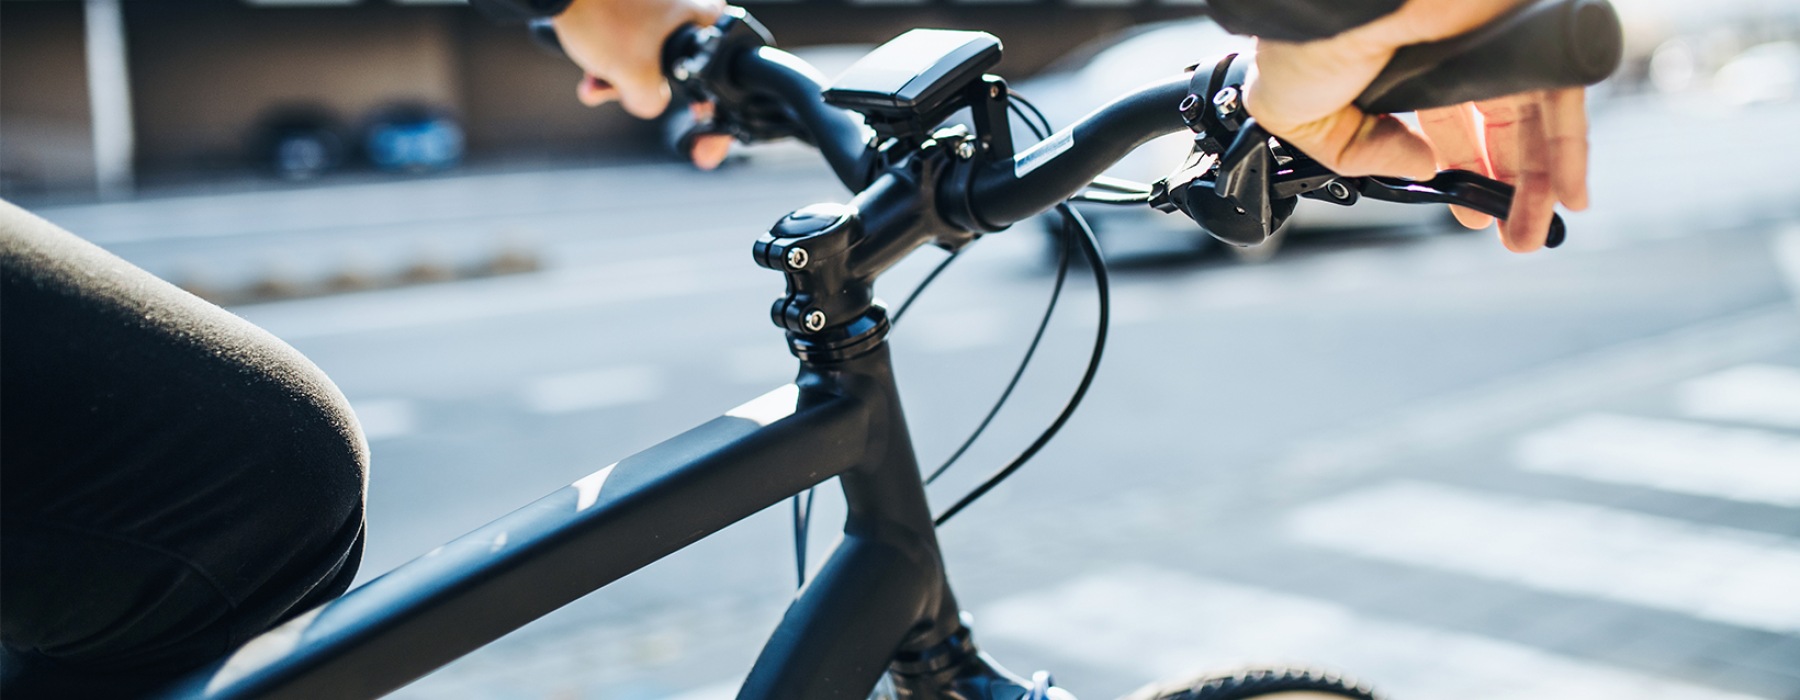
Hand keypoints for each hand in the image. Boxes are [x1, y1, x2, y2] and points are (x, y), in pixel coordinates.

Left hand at [555, 0, 733, 168]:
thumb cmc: (602, 15)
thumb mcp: (635, 76)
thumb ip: (653, 103)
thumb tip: (649, 104)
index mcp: (702, 12)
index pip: (721, 65)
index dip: (710, 106)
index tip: (700, 132)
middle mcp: (685, 0)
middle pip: (675, 64)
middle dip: (641, 87)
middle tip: (621, 93)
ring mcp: (655, 0)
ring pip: (645, 52)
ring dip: (617, 76)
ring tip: (594, 85)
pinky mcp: (628, 0)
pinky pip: (627, 36)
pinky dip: (609, 55)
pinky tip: (588, 71)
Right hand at [1242, 0, 1588, 251]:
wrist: (1337, 1)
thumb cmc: (1307, 42)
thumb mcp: (1299, 118)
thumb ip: (1354, 153)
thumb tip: (1418, 170)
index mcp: (1401, 68)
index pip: (1446, 120)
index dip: (1461, 166)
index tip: (1468, 211)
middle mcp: (1453, 53)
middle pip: (1498, 125)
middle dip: (1508, 186)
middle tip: (1511, 235)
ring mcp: (1491, 42)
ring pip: (1532, 117)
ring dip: (1543, 180)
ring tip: (1533, 232)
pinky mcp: (1522, 35)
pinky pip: (1559, 97)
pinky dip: (1570, 147)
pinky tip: (1569, 194)